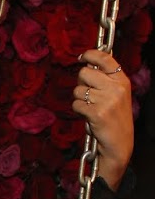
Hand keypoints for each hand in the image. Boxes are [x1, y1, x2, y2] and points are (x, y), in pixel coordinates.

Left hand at [72, 49, 133, 189]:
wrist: (119, 143)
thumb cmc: (114, 118)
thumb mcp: (116, 94)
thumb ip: (105, 79)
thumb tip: (87, 63)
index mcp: (122, 81)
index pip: (105, 59)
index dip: (91, 55)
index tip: (82, 57)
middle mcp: (116, 88)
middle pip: (85, 73)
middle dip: (81, 83)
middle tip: (87, 94)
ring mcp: (107, 100)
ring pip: (78, 90)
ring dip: (80, 99)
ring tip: (90, 108)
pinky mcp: (97, 113)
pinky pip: (76, 104)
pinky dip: (78, 111)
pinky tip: (88, 116)